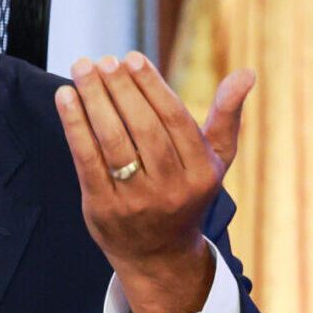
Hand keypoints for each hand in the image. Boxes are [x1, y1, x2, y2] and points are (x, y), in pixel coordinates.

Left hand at [53, 53, 253, 312]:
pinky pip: (87, 160)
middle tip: (104, 60)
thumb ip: (226, 116)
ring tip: (81, 68)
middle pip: (143, 129)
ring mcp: (136, 201)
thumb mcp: (214, 160)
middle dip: (121, 89)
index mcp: (201, 173)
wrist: (158, 255)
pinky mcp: (103, 208)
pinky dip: (74, 126)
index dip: (152, 86)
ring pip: (113, 142)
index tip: (131, 57)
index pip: (174, 120)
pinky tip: (65, 97)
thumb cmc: (186, 192)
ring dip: (94, 100)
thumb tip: (247, 72)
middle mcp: (171, 189)